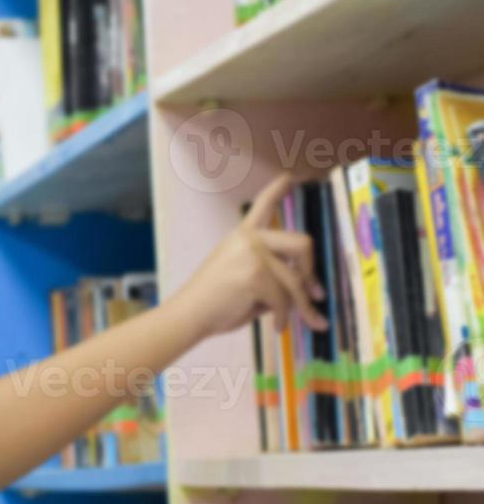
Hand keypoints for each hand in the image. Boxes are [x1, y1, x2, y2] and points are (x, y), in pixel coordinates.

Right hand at [170, 172, 327, 339]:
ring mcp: (252, 254)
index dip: (278, 189)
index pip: (262, 205)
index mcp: (243, 236)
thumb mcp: (244, 281)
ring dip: (303, 306)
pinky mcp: (255, 275)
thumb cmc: (213, 303)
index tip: (292, 176)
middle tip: (315, 293)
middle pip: (302, 243)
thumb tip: (310, 292)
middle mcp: (249, 238)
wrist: (188, 316)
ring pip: (295, 280)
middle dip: (312, 271)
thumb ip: (271, 276)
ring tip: (309, 322)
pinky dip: (285, 317)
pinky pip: (284, 299)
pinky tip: (278, 327)